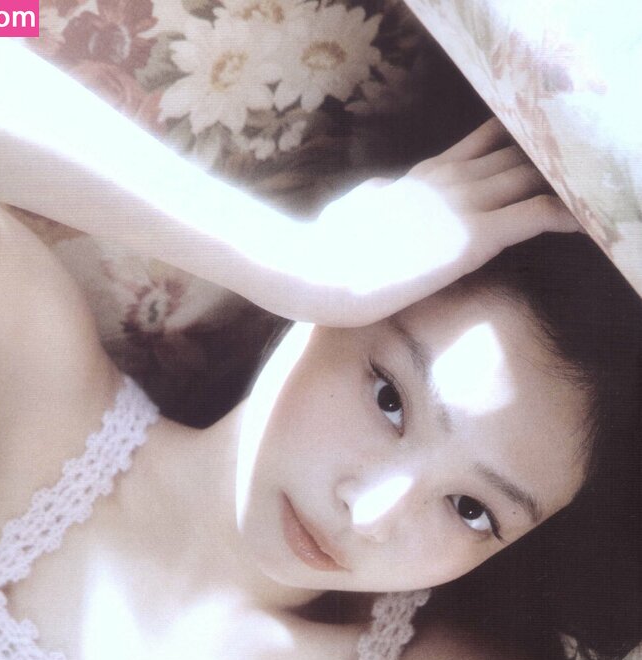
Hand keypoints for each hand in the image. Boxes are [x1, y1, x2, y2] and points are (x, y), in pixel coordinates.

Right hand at [298, 118, 579, 325]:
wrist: (320, 271)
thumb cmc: (327, 250)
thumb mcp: (352, 211)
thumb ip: (374, 197)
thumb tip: (377, 193)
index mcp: (423, 177)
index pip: (481, 145)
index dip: (510, 146)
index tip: (528, 152)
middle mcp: (449, 181)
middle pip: (513, 155)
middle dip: (541, 162)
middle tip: (565, 174)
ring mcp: (462, 204)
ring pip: (531, 177)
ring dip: (558, 182)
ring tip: (582, 192)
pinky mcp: (473, 238)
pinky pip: (535, 216)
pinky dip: (564, 216)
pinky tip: (583, 222)